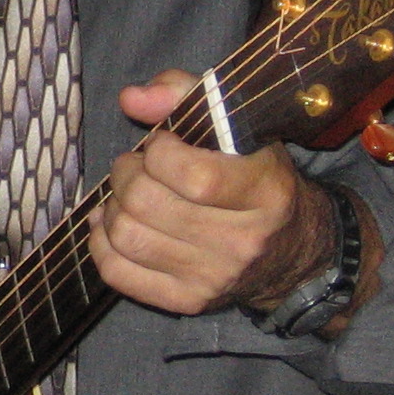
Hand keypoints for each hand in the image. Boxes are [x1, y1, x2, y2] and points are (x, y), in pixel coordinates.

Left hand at [87, 68, 337, 315]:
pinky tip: (111, 224)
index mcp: (265, 192)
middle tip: (136, 166)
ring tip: (128, 193)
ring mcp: (214, 277)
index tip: (162, 143)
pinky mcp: (188, 301)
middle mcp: (243, 241)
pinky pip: (118, 273)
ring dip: (113, 206)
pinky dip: (101, 243)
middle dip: (127, 173)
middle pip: (148, 204)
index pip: (194, 177)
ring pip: (127, 236)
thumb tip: (131, 98)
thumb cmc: (255, 175)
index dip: (160, 152)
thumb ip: (183, 93)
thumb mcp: (235, 123)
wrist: (292, 251)